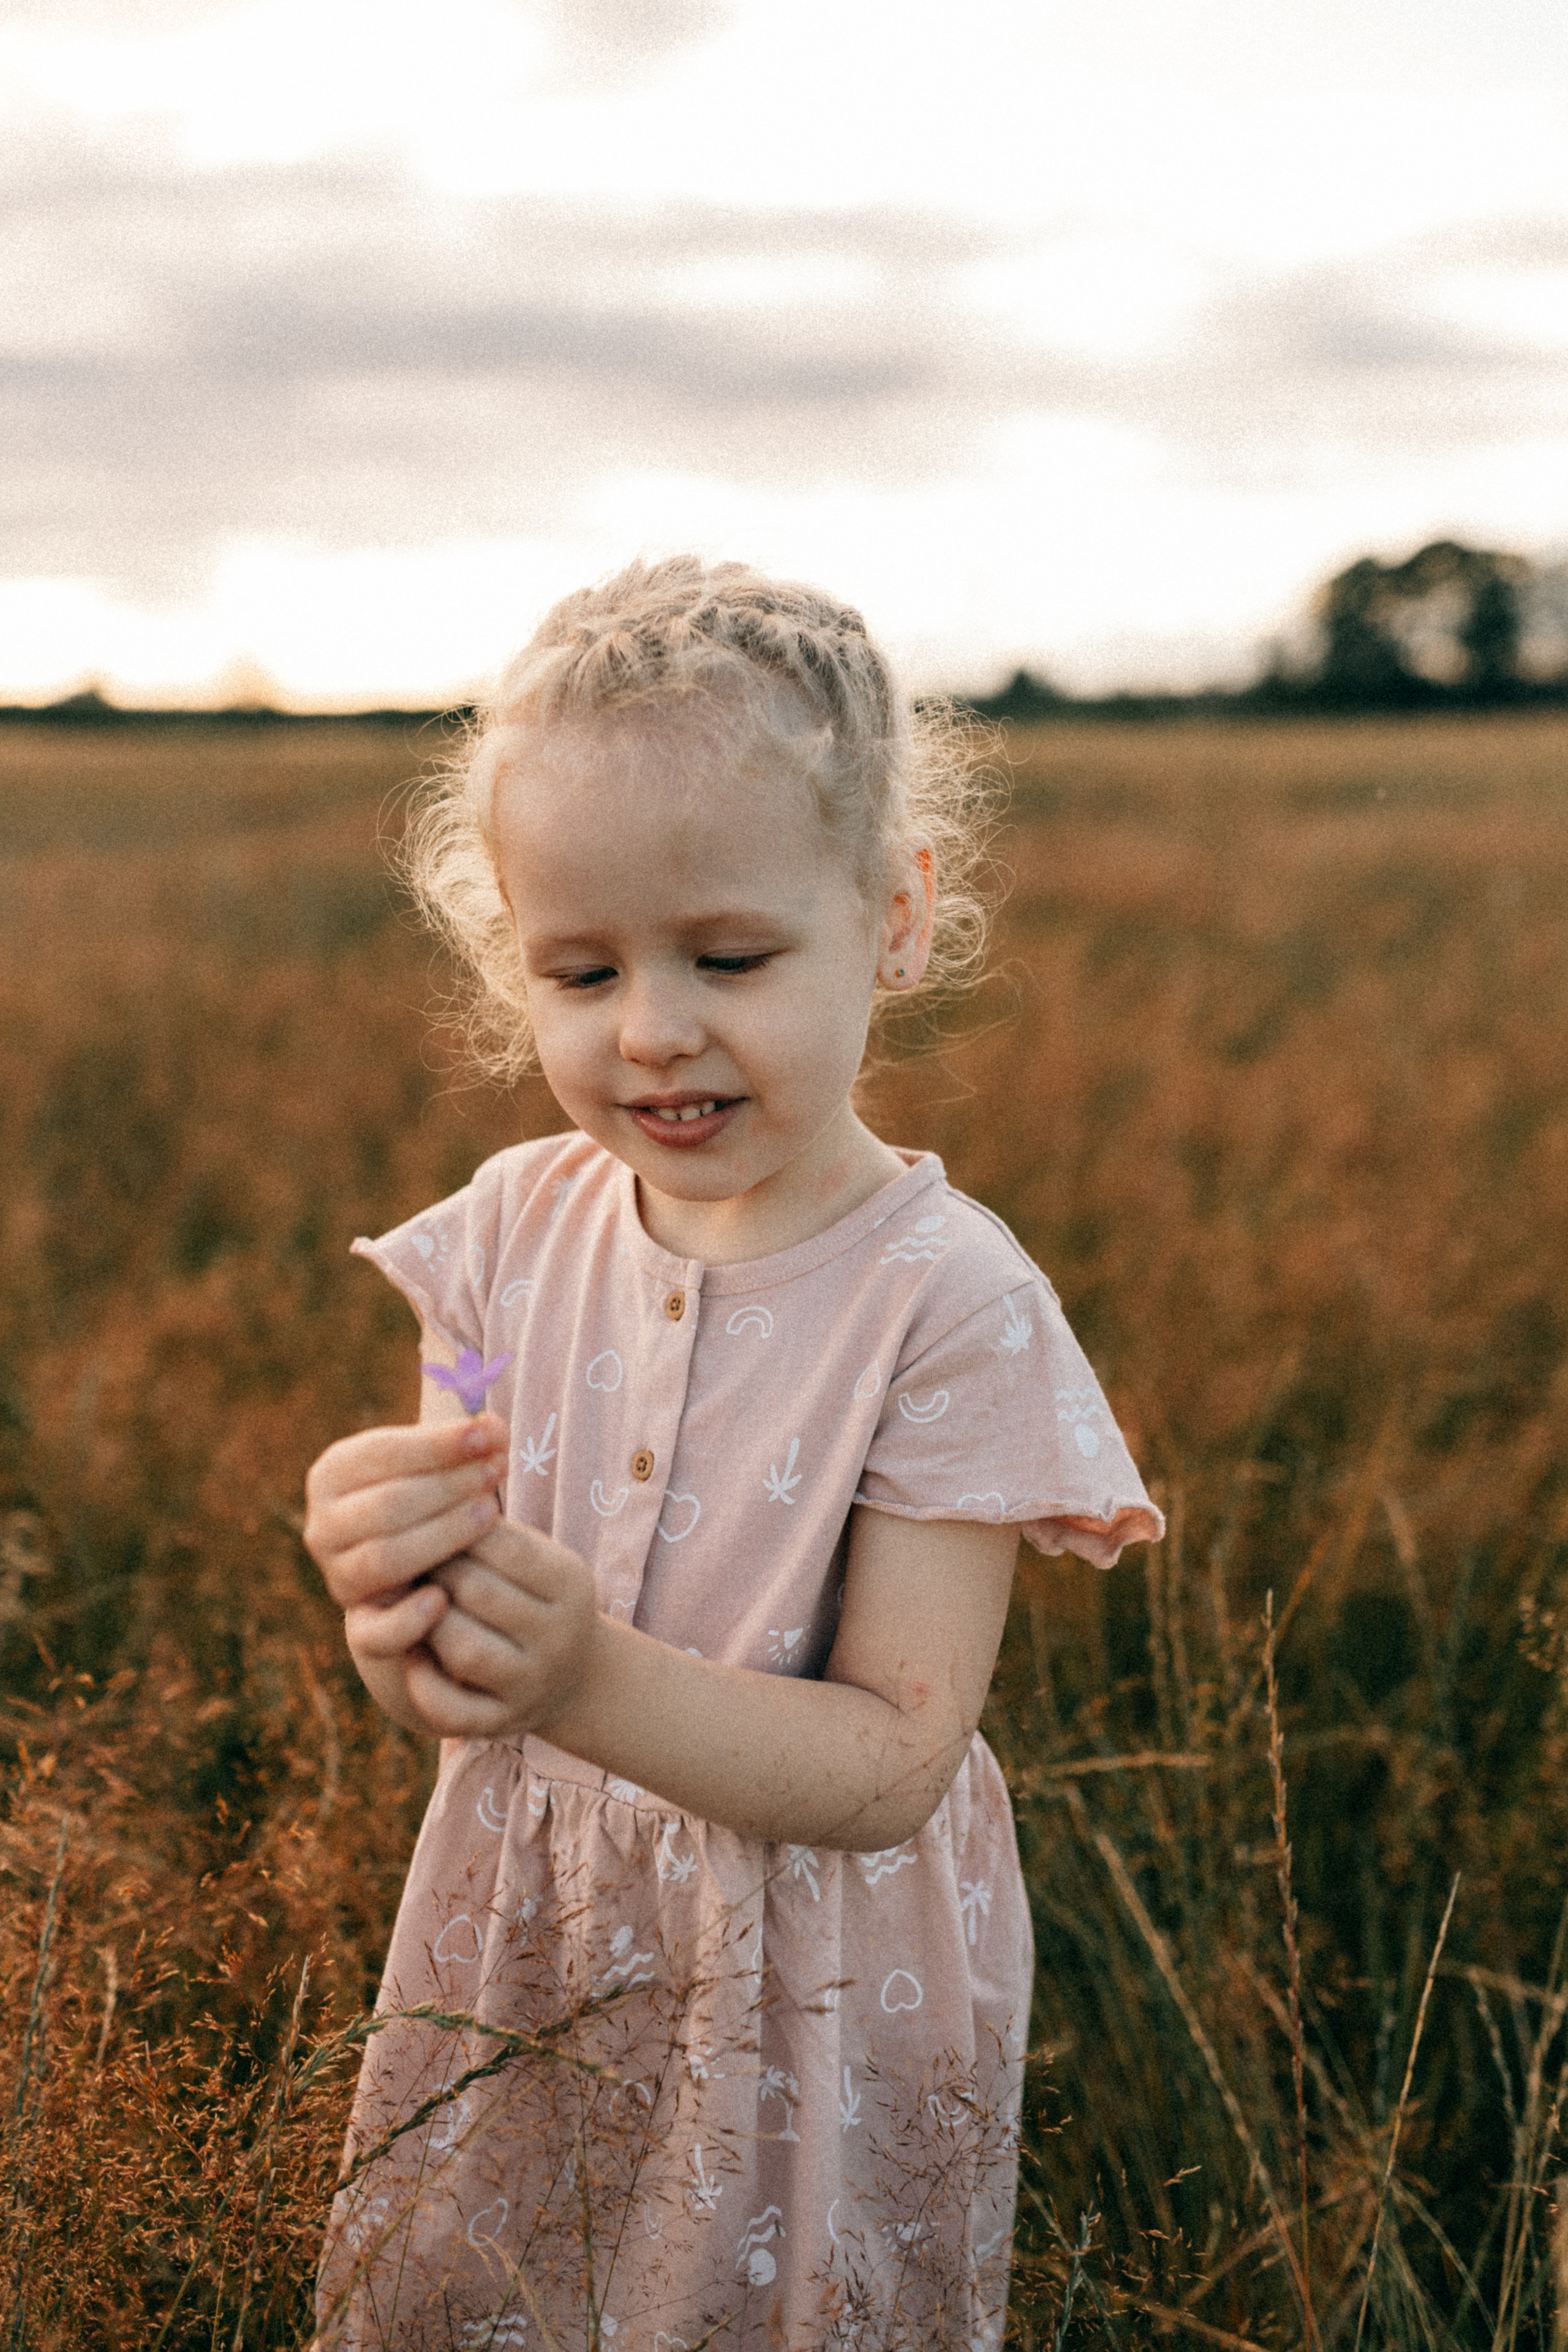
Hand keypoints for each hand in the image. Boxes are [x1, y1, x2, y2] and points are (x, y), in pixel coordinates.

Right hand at [302, 1416, 508, 1723]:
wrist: (423, 1574)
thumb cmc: (435, 1501)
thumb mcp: (439, 1464)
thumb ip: (461, 1437)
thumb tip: (494, 1423)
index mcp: (334, 1473)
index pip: (384, 1453)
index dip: (440, 1443)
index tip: (495, 1432)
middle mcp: (323, 1525)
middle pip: (388, 1504)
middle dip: (448, 1485)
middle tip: (498, 1471)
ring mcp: (337, 1577)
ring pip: (385, 1558)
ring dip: (442, 1535)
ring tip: (491, 1513)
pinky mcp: (358, 1625)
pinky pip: (374, 1630)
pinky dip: (408, 1618)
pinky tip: (443, 1600)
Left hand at [411, 1519, 602, 1741]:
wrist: (574, 1676)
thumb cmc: (535, 1597)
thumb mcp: (534, 1557)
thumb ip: (489, 1534)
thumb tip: (424, 1499)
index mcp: (570, 1584)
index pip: (504, 1545)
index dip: (455, 1528)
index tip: (426, 1518)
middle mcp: (558, 1637)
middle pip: (477, 1593)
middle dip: (433, 1570)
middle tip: (404, 1557)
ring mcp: (531, 1685)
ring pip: (463, 1649)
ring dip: (425, 1622)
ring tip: (410, 1603)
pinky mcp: (500, 1723)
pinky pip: (450, 1708)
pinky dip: (422, 1682)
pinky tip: (414, 1655)